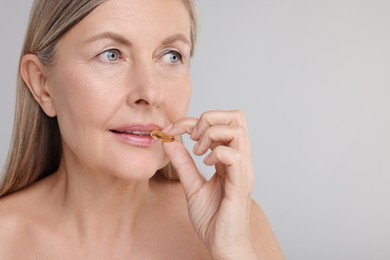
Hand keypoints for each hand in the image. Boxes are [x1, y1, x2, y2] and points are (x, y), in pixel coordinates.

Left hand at [162, 110, 256, 258]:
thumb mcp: (191, 185)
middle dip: (209, 118)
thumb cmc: (213, 218)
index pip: (219, 123)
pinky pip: (234, 156)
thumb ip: (182, 162)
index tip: (171, 130)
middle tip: (192, 136)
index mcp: (230, 158)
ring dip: (212, 133)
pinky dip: (217, 152)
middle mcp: (240, 160)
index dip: (192, 120)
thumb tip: (169, 140)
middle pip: (237, 117)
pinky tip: (206, 163)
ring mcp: (242, 171)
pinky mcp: (240, 184)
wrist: (222, 245)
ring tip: (198, 151)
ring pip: (237, 131)